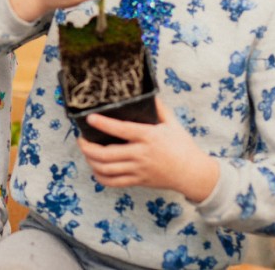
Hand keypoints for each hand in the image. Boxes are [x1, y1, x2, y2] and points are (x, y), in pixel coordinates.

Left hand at [76, 98, 219, 202]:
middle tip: (81, 139)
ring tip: (86, 151)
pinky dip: (99, 176)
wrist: (193, 173)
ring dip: (91, 160)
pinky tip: (95, 167)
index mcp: (148, 137)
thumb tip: (146, 92)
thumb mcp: (172, 123)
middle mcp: (141, 154)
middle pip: (107, 154)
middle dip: (87, 147)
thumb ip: (158, 108)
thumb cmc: (182, 145)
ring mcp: (138, 170)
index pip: (121, 130)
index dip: (103, 124)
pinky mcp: (138, 181)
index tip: (90, 118)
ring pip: (106, 169)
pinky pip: (113, 182)